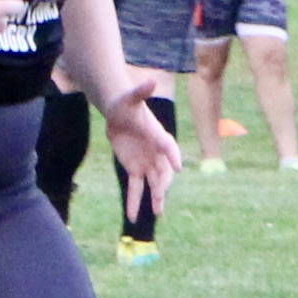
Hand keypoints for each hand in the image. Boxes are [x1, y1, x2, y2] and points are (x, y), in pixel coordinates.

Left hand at [103, 82, 182, 217]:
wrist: (119, 112)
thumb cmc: (127, 102)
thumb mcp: (132, 97)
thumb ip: (141, 91)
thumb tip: (151, 81)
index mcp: (158, 135)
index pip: (168, 146)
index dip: (173, 156)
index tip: (178, 167)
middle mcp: (156, 152)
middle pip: (163, 171)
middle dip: (163, 184)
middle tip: (161, 196)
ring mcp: (147, 163)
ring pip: (153, 183)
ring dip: (155, 198)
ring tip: (157, 213)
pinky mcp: (135, 169)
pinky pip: (136, 188)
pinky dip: (134, 201)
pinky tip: (133, 217)